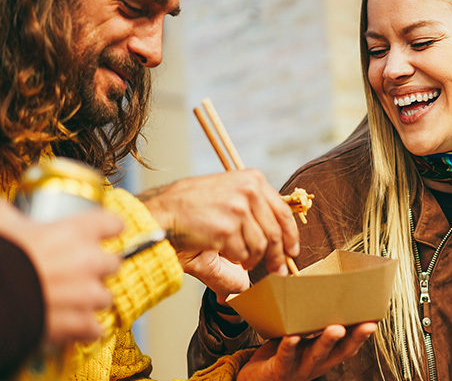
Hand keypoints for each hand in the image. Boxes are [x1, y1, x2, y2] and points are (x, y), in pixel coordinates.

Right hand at [0, 199, 122, 345]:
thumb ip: (8, 212)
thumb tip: (1, 209)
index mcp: (77, 231)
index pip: (112, 223)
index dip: (108, 228)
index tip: (104, 232)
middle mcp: (90, 261)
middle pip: (113, 263)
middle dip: (99, 267)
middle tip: (78, 270)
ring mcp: (88, 294)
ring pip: (104, 297)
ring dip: (91, 299)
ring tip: (72, 300)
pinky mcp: (79, 322)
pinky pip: (94, 328)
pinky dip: (85, 329)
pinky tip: (73, 327)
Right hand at [140, 170, 299, 287]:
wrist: (159, 216)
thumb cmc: (188, 210)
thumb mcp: (224, 203)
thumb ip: (252, 220)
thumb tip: (273, 246)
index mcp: (252, 180)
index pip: (283, 211)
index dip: (290, 235)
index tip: (292, 250)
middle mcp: (249, 190)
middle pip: (275, 232)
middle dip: (277, 256)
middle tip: (276, 271)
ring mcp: (239, 208)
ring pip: (259, 246)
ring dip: (248, 258)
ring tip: (230, 254)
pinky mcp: (227, 228)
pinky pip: (241, 254)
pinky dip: (232, 260)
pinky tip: (217, 250)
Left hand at [237, 322, 377, 380]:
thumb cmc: (281, 354)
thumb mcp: (301, 338)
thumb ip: (312, 321)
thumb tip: (322, 286)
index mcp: (326, 354)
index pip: (351, 342)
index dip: (365, 330)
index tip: (381, 313)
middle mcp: (317, 363)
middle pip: (341, 351)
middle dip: (356, 337)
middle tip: (369, 324)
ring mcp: (300, 368)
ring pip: (317, 354)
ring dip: (327, 341)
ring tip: (336, 328)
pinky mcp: (279, 370)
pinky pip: (286, 356)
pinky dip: (290, 346)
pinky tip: (292, 337)